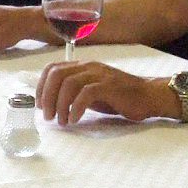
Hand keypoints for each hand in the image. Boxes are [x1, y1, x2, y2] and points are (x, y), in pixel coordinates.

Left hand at [36, 61, 172, 125]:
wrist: (148, 96)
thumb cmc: (120, 97)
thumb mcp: (92, 93)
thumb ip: (74, 93)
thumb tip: (52, 103)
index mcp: (82, 67)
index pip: (53, 68)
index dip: (41, 86)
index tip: (39, 105)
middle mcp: (89, 67)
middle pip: (57, 74)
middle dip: (47, 96)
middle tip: (48, 116)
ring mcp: (100, 75)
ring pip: (69, 83)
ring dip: (60, 104)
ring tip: (62, 121)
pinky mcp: (109, 86)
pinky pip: (86, 93)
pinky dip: (76, 108)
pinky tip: (74, 120)